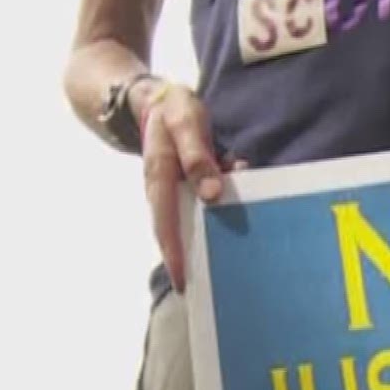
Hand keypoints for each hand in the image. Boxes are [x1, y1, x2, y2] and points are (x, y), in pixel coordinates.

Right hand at [140, 82, 245, 291]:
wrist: (155, 98)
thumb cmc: (173, 109)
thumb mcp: (186, 124)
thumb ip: (198, 157)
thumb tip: (211, 194)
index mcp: (160, 177)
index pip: (165, 224)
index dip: (174, 253)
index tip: (184, 280)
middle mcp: (161, 189)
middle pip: (172, 232)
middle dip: (184, 261)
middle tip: (201, 291)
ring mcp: (170, 190)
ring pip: (187, 221)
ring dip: (202, 242)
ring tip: (220, 270)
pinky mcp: (181, 186)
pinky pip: (197, 206)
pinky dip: (214, 216)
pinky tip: (235, 224)